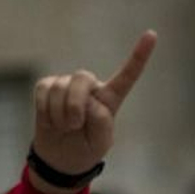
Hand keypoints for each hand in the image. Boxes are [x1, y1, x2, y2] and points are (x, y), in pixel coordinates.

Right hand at [28, 30, 156, 192]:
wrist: (60, 159)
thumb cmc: (85, 149)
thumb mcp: (99, 143)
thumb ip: (100, 122)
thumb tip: (88, 100)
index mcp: (110, 99)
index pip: (126, 76)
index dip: (139, 56)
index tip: (152, 34)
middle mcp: (90, 87)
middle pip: (83, 78)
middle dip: (74, 104)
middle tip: (74, 126)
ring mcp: (67, 84)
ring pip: (60, 87)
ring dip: (59, 115)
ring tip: (64, 128)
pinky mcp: (47, 86)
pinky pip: (43, 90)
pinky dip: (45, 111)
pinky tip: (50, 122)